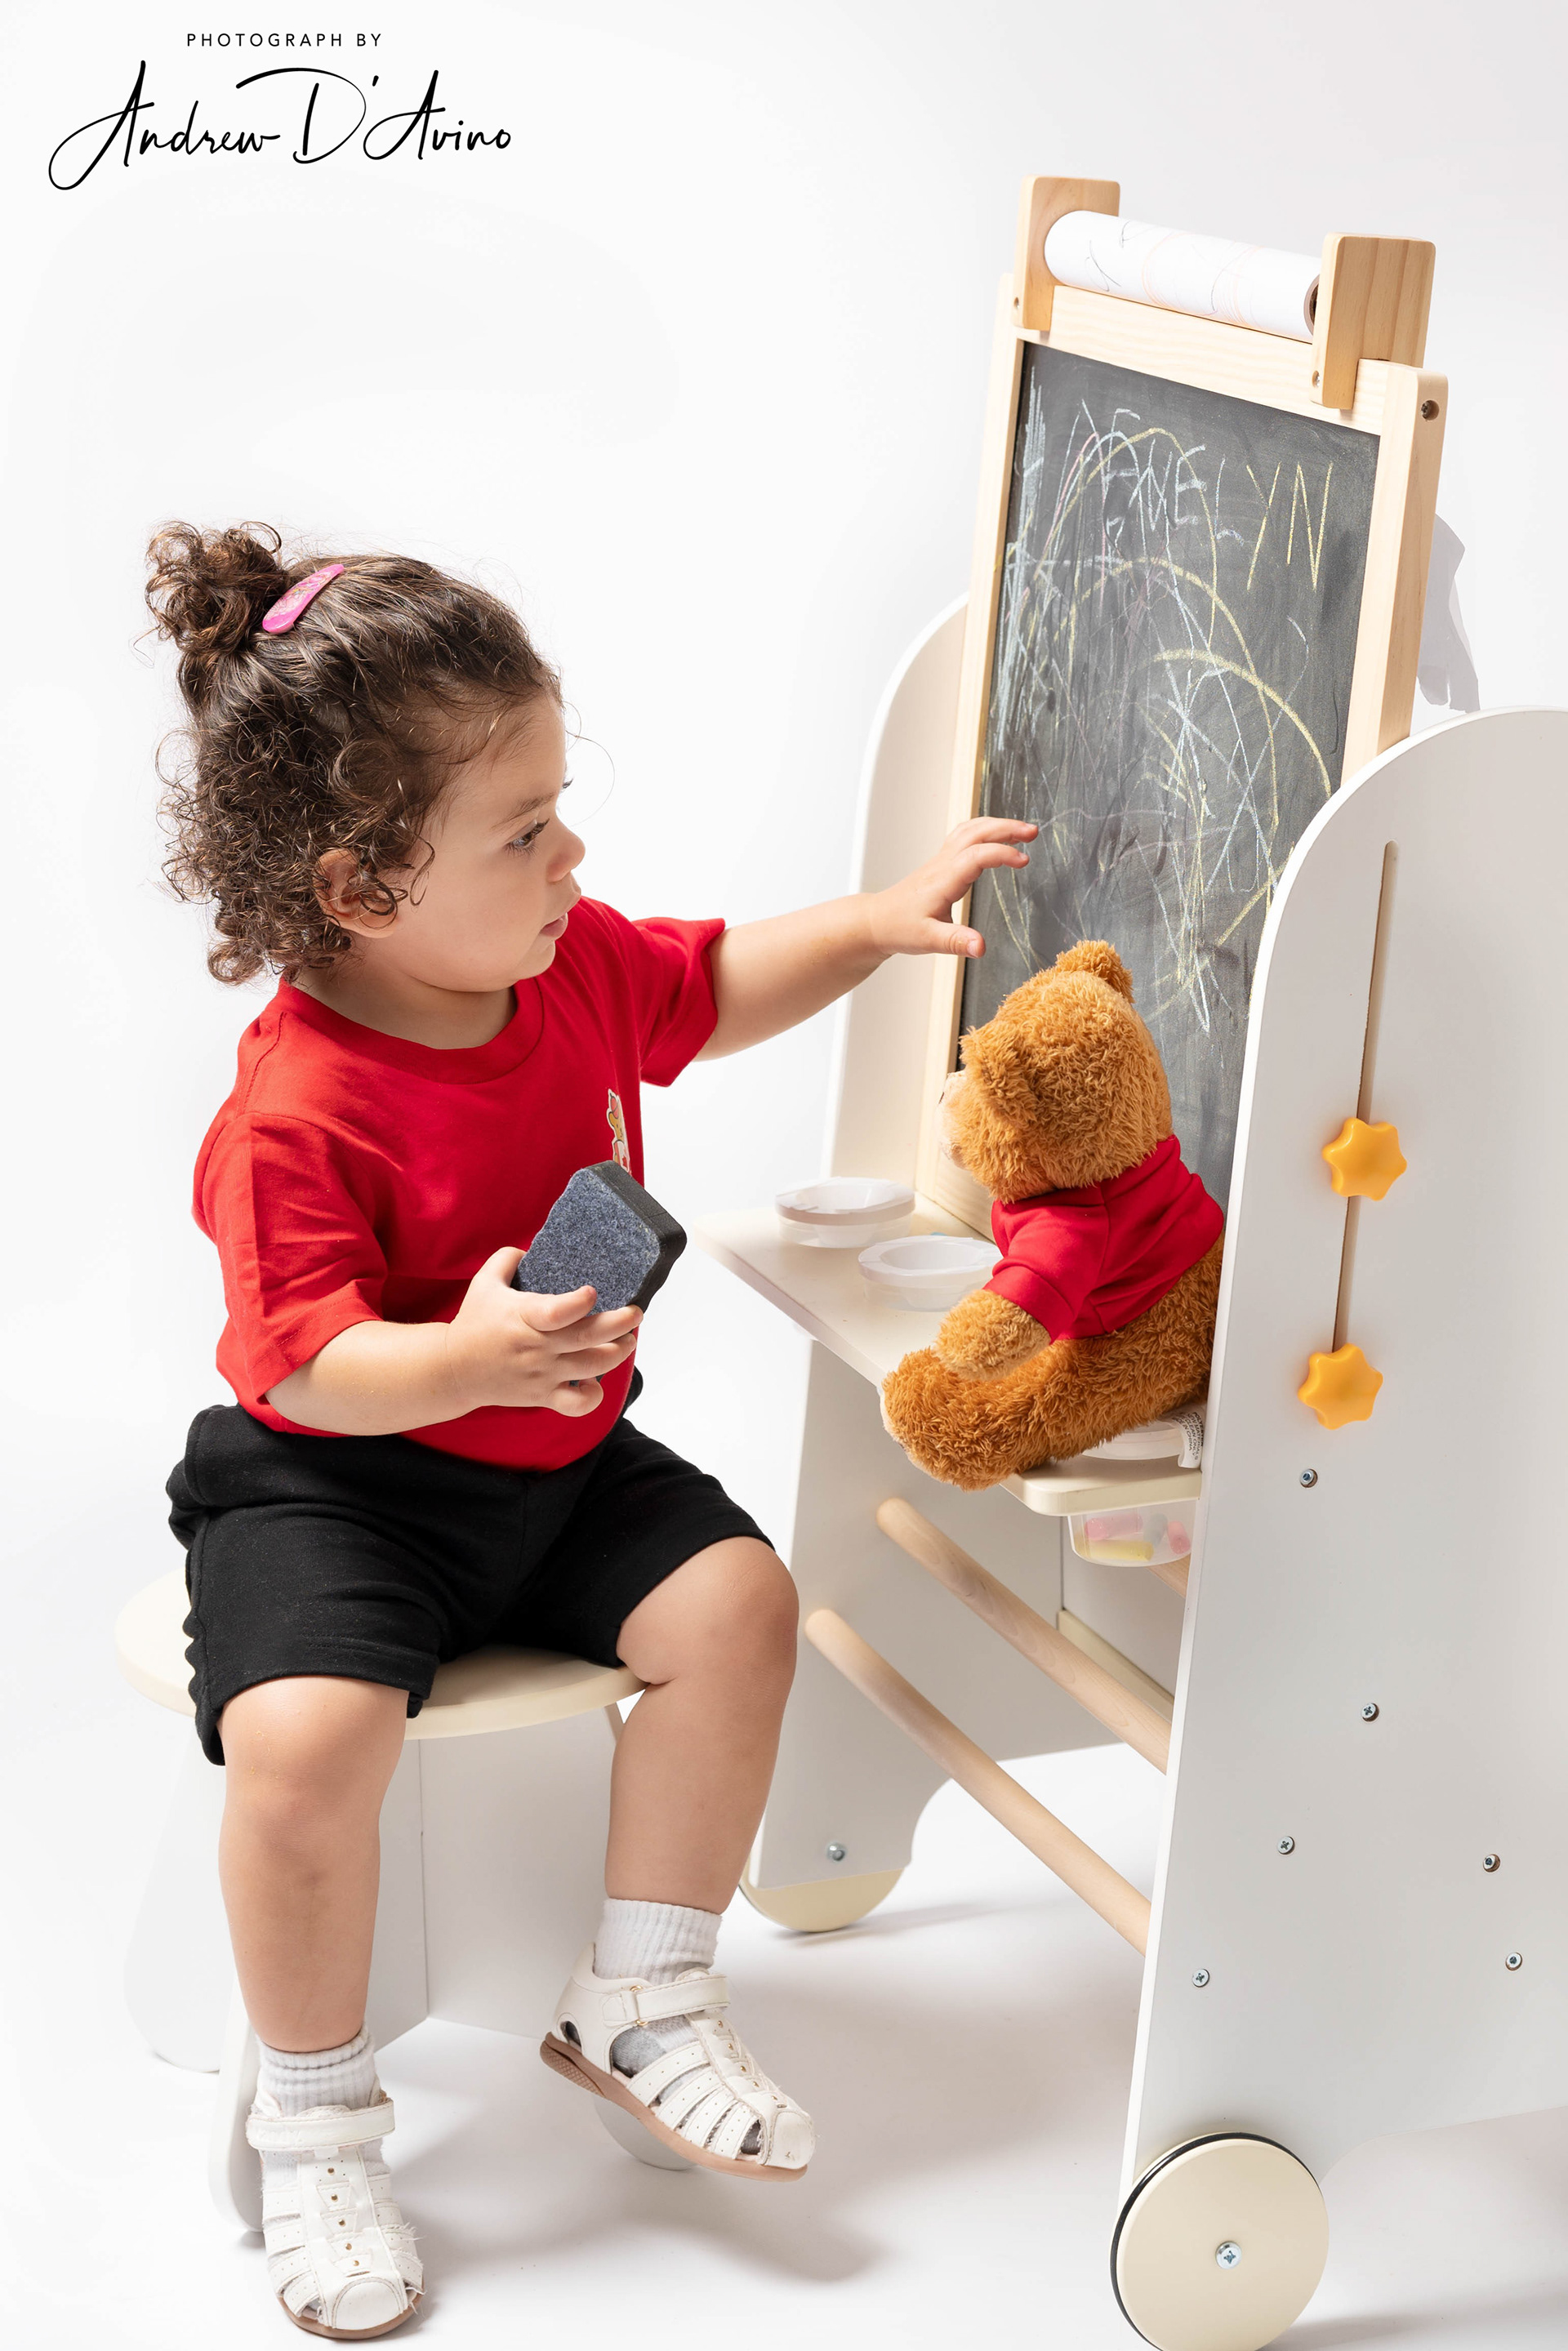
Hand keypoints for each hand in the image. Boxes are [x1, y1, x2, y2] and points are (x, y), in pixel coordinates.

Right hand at [444, 1247, 641, 1417]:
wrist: (454, 1369)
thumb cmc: (473, 1322)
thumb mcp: (484, 1282)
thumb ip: (508, 1258)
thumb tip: (531, 1248)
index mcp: (523, 1316)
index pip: (556, 1312)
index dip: (578, 1303)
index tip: (593, 1291)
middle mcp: (536, 1347)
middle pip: (586, 1338)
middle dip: (620, 1324)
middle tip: (636, 1313)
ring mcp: (541, 1373)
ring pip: (590, 1366)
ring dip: (617, 1353)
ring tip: (628, 1339)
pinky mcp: (542, 1395)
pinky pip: (575, 1404)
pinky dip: (592, 1397)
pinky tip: (596, 1382)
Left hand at [864, 818, 1036, 959]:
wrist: (877, 921)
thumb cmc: (900, 929)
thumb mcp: (929, 940)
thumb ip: (956, 942)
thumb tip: (981, 948)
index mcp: (943, 880)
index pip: (976, 856)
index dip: (1001, 854)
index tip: (1024, 861)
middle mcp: (943, 864)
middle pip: (975, 832)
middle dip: (1005, 827)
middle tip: (1032, 831)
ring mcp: (941, 860)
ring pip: (970, 830)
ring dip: (997, 825)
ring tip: (1022, 829)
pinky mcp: (942, 863)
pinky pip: (964, 836)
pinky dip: (984, 829)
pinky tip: (996, 835)